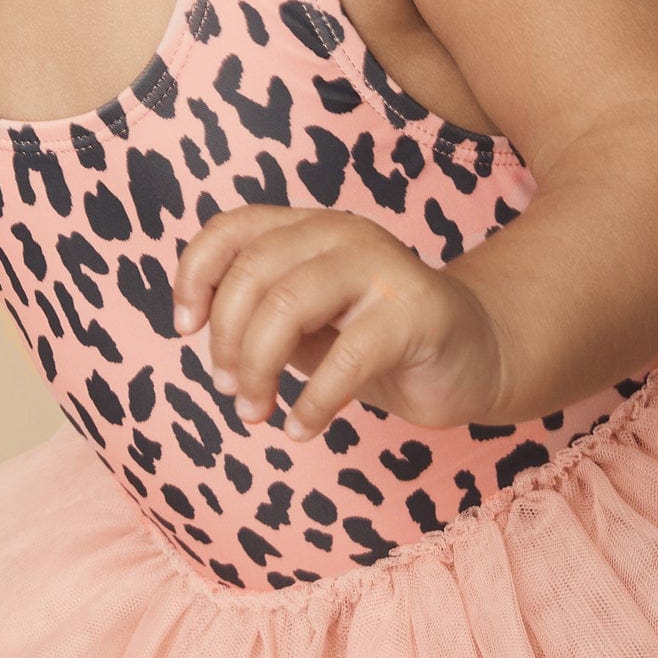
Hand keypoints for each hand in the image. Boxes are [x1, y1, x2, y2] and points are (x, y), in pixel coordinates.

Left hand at [171, 205, 510, 441]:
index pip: (231, 229)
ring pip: (288, 304)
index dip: (195, 276)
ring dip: (259, 368)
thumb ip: (259, 316)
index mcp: (309, 228)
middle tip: (230, 391)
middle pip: (253, 272)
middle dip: (228, 341)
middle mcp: (343, 233)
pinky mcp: (417, 310)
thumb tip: (199, 329)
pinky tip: (302, 429)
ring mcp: (382, 266)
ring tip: (256, 412)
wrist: (473, 358)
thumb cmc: (377, 343)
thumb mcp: (306, 326)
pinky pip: (346, 357)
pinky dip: (312, 402)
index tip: (185, 331)